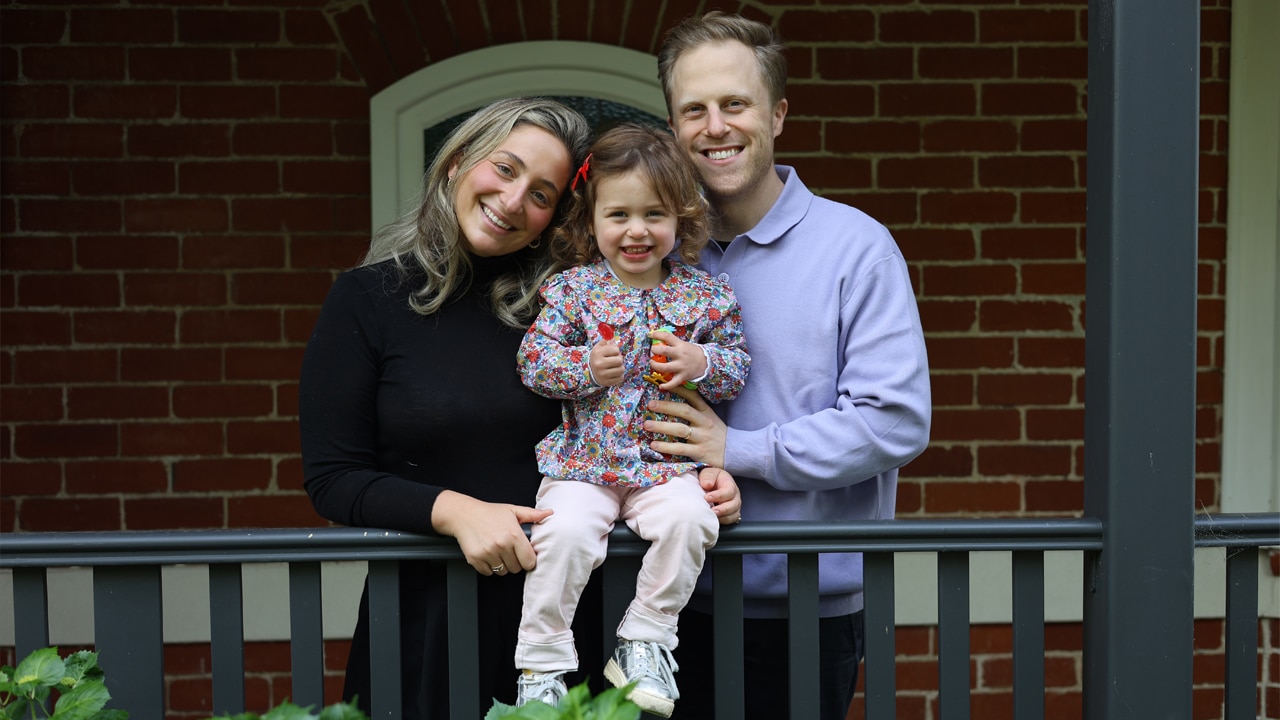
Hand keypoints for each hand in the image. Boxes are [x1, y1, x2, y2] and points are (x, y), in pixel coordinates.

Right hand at [431, 490, 552, 575]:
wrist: (463, 514)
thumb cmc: (489, 512)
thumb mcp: (512, 510)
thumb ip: (532, 515)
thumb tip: (549, 513)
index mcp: (514, 535)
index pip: (529, 561)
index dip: (528, 559)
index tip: (524, 555)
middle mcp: (502, 545)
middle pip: (516, 569)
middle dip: (514, 562)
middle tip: (508, 551)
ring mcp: (488, 553)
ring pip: (502, 572)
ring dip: (501, 565)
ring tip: (497, 551)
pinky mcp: (475, 559)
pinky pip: (488, 573)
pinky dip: (488, 567)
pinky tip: (487, 554)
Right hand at [589, 339, 623, 386]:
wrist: (590, 373)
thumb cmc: (597, 358)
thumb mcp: (598, 348)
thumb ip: (606, 341)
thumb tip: (613, 338)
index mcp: (597, 353)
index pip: (616, 349)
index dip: (616, 351)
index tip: (612, 353)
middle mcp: (599, 364)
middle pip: (619, 360)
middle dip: (619, 359)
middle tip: (615, 360)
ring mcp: (603, 374)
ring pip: (621, 369)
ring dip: (620, 368)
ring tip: (615, 367)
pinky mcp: (607, 382)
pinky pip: (620, 378)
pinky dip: (619, 375)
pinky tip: (614, 373)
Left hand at [644, 385, 726, 467]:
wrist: (735, 452)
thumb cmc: (718, 434)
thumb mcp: (711, 418)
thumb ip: (696, 410)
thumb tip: (675, 399)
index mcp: (706, 412)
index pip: (693, 397)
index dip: (679, 389)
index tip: (664, 384)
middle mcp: (704, 422)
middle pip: (684, 410)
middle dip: (666, 406)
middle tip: (650, 404)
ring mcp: (702, 437)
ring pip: (680, 429)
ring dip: (661, 426)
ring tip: (646, 424)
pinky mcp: (699, 452)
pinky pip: (680, 448)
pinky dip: (666, 447)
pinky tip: (654, 445)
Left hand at [648, 329, 706, 390]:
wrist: (705, 362)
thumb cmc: (691, 352)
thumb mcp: (684, 344)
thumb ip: (673, 343)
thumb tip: (658, 339)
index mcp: (680, 345)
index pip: (667, 337)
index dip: (657, 334)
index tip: (651, 335)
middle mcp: (680, 355)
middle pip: (664, 351)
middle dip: (654, 350)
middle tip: (653, 351)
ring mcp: (681, 366)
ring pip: (664, 367)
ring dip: (655, 365)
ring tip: (652, 363)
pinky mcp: (682, 376)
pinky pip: (673, 383)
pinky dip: (666, 386)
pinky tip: (661, 386)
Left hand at [699, 466, 741, 524]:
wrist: (711, 483)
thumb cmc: (711, 478)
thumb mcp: (708, 474)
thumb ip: (707, 477)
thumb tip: (707, 484)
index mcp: (730, 484)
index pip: (728, 491)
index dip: (718, 496)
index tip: (707, 498)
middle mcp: (735, 496)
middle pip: (734, 504)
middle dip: (722, 509)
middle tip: (712, 510)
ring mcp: (734, 506)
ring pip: (734, 514)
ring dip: (723, 517)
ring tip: (713, 516)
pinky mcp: (732, 513)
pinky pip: (731, 520)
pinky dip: (724, 521)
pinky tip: (715, 520)